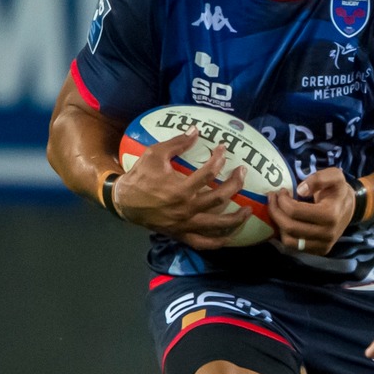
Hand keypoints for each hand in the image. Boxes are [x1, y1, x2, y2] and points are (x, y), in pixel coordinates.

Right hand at [109, 133, 247, 248]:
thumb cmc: (140, 177)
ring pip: (217, 225)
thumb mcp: (154, 155)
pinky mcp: (181, 234)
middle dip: (235, 184)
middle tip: (242, 172)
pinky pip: (203, 243)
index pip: (208, 173)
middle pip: (220, 198)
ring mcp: (185, 224)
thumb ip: (176, 143)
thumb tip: (196, 130)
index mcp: (180, 189)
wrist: (124, 202)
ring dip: (237, 218)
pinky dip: (218, 242)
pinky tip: (230, 236)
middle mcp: (186, 209)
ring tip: (249, 210)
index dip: (219, 159)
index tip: (224, 149)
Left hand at [269, 167, 356, 256]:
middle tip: (273, 199)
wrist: (350, 208)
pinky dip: (285, 234)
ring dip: (278, 224)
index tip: (281, 191)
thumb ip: (319, 178)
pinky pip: (294, 246)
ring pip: (289, 240)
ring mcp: (323, 245)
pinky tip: (285, 221)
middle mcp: (327, 233)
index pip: (295, 211)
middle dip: (275, 211)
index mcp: (330, 214)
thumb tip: (300, 190)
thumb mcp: (335, 176)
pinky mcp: (319, 251)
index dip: (282, 201)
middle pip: (289, 227)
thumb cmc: (339, 191)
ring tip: (278, 211)